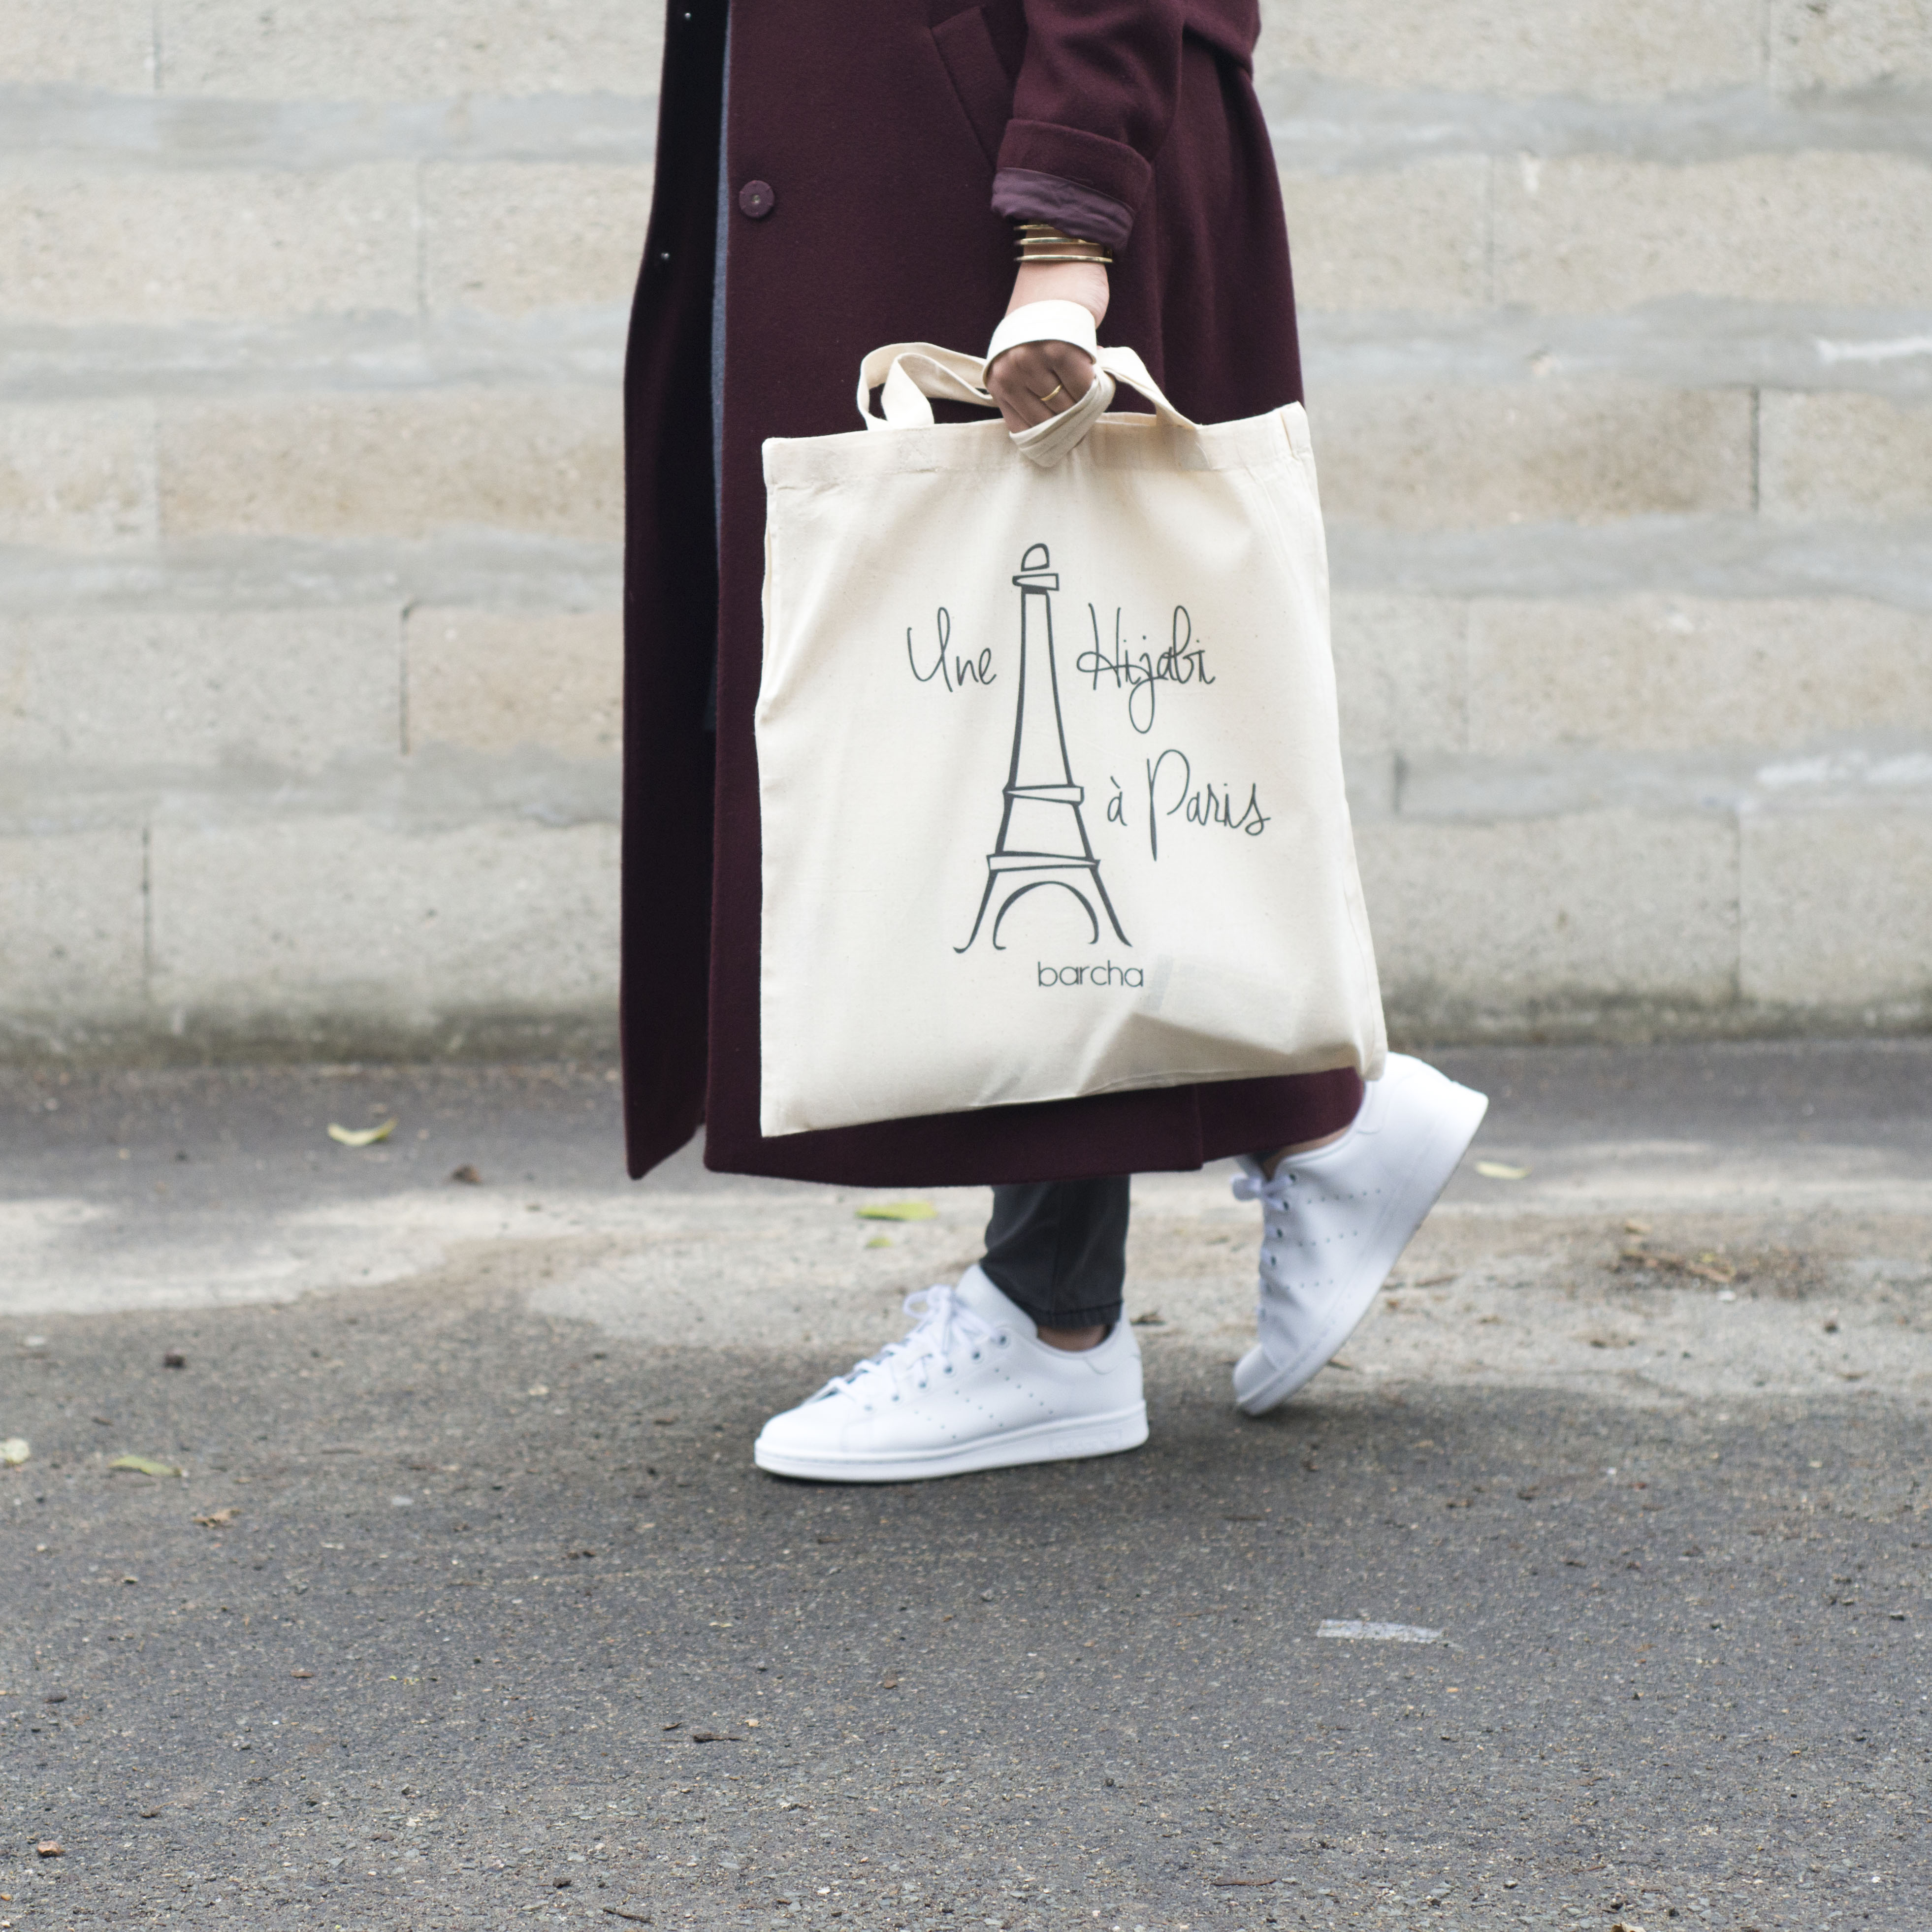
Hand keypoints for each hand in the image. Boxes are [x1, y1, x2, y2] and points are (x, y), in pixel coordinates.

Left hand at [986, 259, 1108, 432]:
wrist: (1058, 258)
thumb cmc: (1047, 309)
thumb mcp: (1028, 352)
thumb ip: (1037, 387)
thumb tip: (1065, 427)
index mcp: (998, 377)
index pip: (1023, 429)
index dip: (1051, 437)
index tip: (1069, 437)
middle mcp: (1010, 371)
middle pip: (1050, 421)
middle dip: (1074, 419)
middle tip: (1089, 405)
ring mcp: (1033, 361)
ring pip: (1069, 407)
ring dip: (1087, 402)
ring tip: (1093, 382)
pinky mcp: (1061, 350)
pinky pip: (1085, 387)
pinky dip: (1098, 384)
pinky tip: (1099, 366)